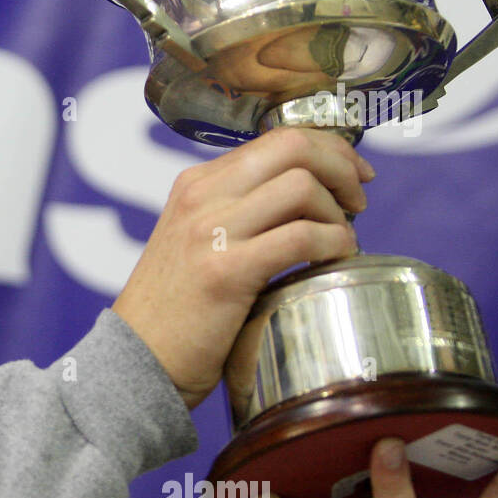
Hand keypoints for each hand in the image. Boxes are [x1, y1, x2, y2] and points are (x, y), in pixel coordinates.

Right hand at [111, 126, 373, 407]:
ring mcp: (211, 231)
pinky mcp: (226, 271)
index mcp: (195, 184)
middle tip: (359, 202)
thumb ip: (235, 212)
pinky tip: (335, 262)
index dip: (329, 149)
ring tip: (342, 242)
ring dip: (338, 214)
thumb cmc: (176, 311)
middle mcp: (200, 196)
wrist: (138, 360)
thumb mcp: (195, 242)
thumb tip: (306, 196)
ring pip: (302, 187)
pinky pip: (301, 237)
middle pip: (294, 147)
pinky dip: (333, 246)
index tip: (354, 176)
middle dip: (343, 167)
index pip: (277, 138)